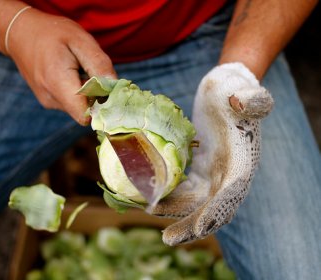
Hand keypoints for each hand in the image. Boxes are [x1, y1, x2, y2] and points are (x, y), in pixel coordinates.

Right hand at [7, 8, 116, 124]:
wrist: (20, 33)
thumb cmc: (53, 33)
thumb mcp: (80, 40)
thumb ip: (98, 64)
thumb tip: (115, 86)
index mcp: (58, 82)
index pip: (85, 115)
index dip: (102, 108)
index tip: (109, 91)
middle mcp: (51, 98)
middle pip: (85, 112)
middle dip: (96, 97)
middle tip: (93, 72)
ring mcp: (48, 102)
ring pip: (78, 108)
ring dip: (87, 93)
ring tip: (79, 70)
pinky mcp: (48, 101)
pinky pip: (71, 103)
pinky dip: (77, 92)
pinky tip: (71, 74)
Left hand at [153, 63, 273, 244]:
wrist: (225, 91)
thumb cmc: (233, 89)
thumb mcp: (241, 89)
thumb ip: (249, 97)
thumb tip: (243, 103)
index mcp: (242, 161)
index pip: (232, 192)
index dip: (217, 211)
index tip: (200, 229)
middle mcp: (228, 174)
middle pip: (211, 208)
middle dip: (192, 225)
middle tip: (168, 239)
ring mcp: (213, 174)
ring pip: (193, 203)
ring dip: (173, 213)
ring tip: (148, 212)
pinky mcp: (199, 169)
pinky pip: (183, 190)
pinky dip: (168, 197)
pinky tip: (147, 197)